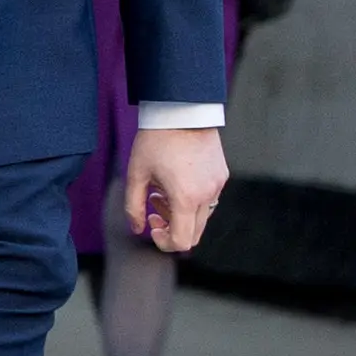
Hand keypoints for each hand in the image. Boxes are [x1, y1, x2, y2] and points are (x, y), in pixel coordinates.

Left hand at [126, 125, 227, 255]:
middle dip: (171, 228)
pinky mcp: (222, 177)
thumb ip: (133, 206)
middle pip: (194, 234)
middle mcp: (208, 196)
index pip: (182, 241)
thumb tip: (137, 229)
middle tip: (153, 207)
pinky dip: (192, 201)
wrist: (182, 112)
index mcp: (186, 198)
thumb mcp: (136, 175)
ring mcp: (218, 186)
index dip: (164, 242)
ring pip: (201, 218)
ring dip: (181, 214)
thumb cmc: (155, 142)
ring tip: (161, 191)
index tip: (152, 226)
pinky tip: (176, 181)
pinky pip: (209, 201)